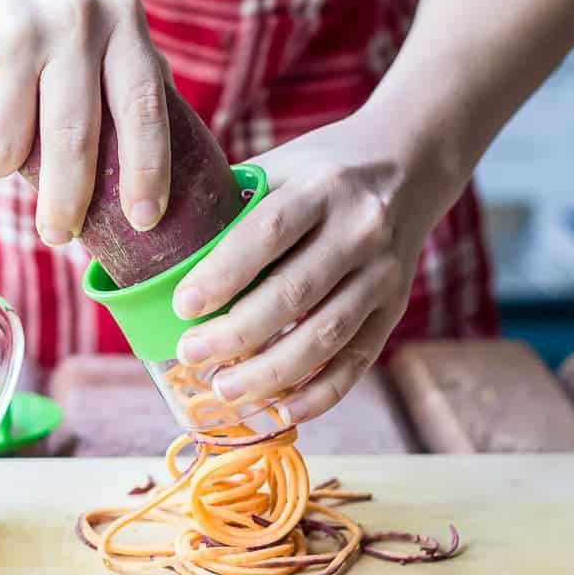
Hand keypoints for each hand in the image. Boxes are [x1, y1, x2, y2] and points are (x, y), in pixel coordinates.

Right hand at [0, 0, 170, 244]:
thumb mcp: (95, 1)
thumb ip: (117, 62)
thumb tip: (139, 151)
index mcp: (120, 17)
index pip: (144, 110)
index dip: (149, 173)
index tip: (145, 221)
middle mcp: (75, 24)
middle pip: (75, 147)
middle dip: (66, 208)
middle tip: (57, 237)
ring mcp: (16, 34)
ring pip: (6, 146)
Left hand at [172, 110, 466, 422]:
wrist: (409, 163)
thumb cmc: (321, 170)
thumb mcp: (280, 167)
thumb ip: (233, 205)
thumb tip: (164, 254)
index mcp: (321, 187)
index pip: (267, 234)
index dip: (223, 274)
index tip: (184, 306)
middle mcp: (360, 229)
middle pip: (294, 293)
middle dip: (237, 333)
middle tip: (191, 353)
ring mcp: (383, 273)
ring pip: (326, 334)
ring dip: (272, 372)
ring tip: (225, 390)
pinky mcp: (395, 307)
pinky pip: (358, 360)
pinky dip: (321, 393)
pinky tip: (283, 411)